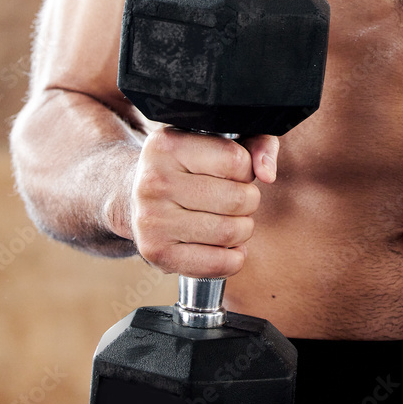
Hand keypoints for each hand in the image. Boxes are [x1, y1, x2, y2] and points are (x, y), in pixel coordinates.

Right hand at [128, 126, 278, 277]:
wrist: (134, 194)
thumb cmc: (188, 164)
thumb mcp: (216, 139)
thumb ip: (255, 142)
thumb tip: (267, 173)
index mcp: (168, 144)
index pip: (236, 160)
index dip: (247, 169)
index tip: (235, 172)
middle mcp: (154, 181)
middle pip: (236, 199)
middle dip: (249, 200)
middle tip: (237, 199)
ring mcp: (152, 219)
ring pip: (229, 232)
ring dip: (243, 229)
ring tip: (231, 220)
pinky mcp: (155, 252)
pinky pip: (216, 264)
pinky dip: (233, 258)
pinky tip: (226, 246)